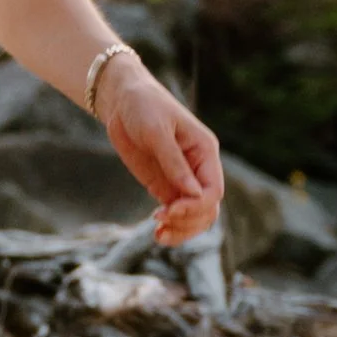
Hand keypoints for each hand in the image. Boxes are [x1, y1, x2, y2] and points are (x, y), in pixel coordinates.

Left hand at [102, 70, 223, 244]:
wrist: (122, 100)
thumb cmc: (143, 106)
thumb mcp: (157, 131)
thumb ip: (174, 163)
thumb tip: (192, 194)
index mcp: (205, 152)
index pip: (213, 190)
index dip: (196, 206)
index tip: (170, 210)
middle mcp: (199, 169)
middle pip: (207, 209)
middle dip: (188, 222)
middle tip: (160, 223)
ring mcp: (182, 180)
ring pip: (194, 216)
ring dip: (181, 230)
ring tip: (158, 236)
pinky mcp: (164, 185)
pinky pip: (176, 213)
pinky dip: (170, 226)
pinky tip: (157, 231)